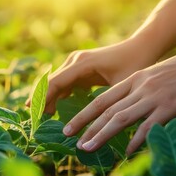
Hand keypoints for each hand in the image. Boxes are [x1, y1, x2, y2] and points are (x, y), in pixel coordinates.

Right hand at [29, 39, 158, 112]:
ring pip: (54, 83)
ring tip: (42, 120)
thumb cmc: (135, 64)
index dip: (43, 99)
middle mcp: (75, 61)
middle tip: (33, 122)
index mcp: (82, 64)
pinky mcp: (80, 69)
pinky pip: (63, 83)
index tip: (34, 115)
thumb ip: (108, 103)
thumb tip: (99, 127)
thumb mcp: (122, 86)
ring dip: (47, 99)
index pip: (55, 83)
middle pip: (49, 82)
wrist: (141, 47)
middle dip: (40, 100)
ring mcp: (75, 63)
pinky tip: (53, 110)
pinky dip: (56, 96)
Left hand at [62, 48, 175, 154]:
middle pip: (106, 110)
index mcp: (134, 79)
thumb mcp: (155, 75)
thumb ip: (141, 90)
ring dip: (101, 135)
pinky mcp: (169, 107)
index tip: (70, 126)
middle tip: (71, 140)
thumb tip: (130, 107)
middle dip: (86, 126)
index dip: (84, 114)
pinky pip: (147, 127)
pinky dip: (135, 141)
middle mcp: (139, 88)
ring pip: (120, 118)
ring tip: (87, 148)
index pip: (102, 99)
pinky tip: (126, 153)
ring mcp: (153, 97)